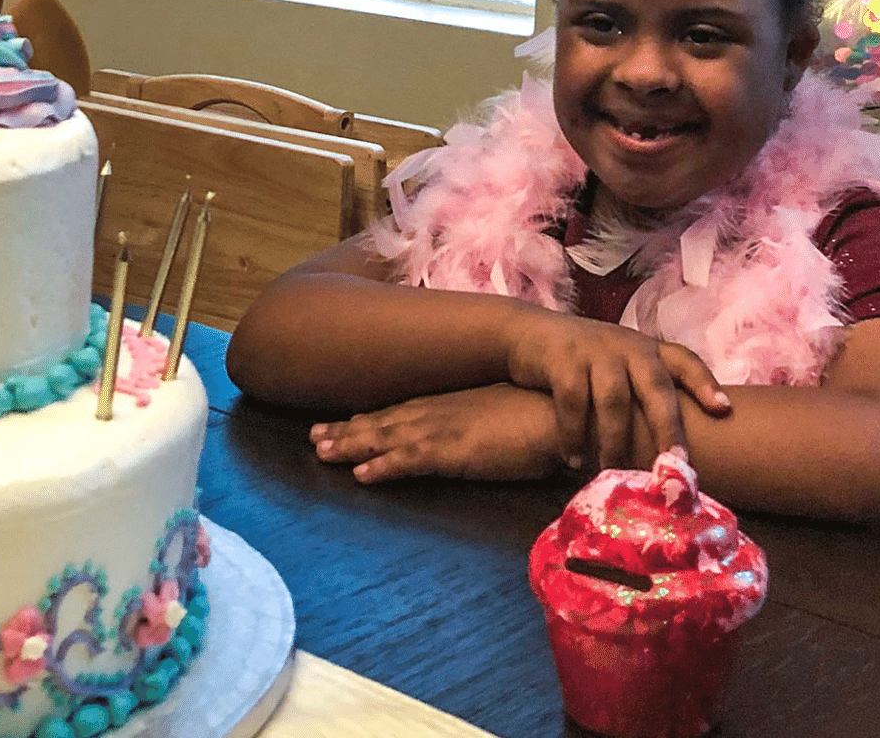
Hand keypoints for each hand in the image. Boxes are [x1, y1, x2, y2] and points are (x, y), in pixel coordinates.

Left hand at [309, 384, 559, 483]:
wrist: (565, 412)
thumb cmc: (542, 412)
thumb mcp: (502, 413)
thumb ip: (481, 421)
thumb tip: (473, 429)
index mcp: (452, 403)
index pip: (401, 411)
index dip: (369, 419)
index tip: (341, 422)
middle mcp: (440, 412)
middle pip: (385, 422)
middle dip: (348, 431)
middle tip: (314, 437)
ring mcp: (445, 430)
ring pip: (387, 438)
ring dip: (352, 446)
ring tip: (321, 452)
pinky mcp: (456, 452)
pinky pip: (411, 461)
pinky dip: (384, 467)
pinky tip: (361, 476)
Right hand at [505, 310, 730, 468]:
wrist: (526, 333)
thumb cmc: (580, 361)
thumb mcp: (616, 364)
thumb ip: (640, 390)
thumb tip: (671, 449)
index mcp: (645, 349)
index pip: (684, 360)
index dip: (704, 383)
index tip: (723, 410)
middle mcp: (626, 346)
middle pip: (655, 387)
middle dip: (668, 428)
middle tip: (674, 466)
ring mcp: (594, 350)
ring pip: (614, 400)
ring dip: (615, 441)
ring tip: (613, 472)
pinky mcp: (562, 358)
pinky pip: (572, 401)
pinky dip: (573, 434)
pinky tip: (573, 458)